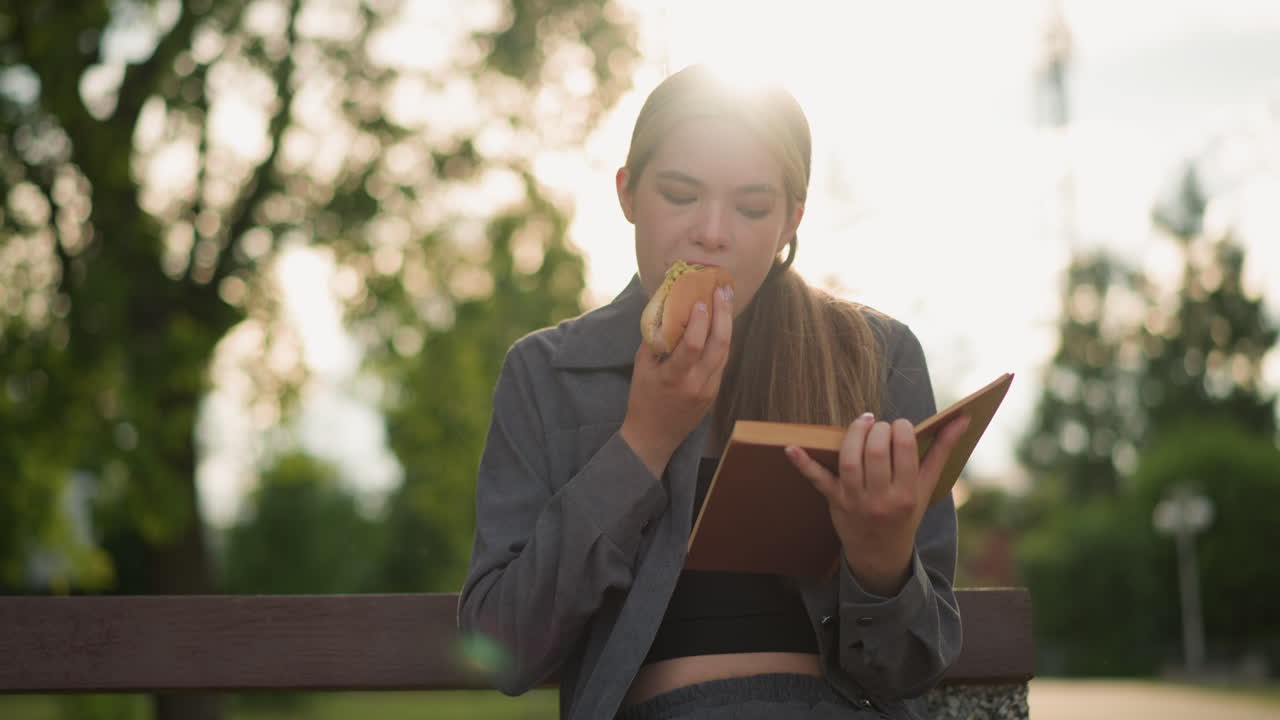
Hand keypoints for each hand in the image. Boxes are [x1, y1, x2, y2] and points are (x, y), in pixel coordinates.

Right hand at [621, 284, 733, 476]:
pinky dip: (722, 341)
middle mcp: (696, 384)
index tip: (700, 300)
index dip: (699, 321)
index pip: (692, 345)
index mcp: (674, 378)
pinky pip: (722, 362)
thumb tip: (665, 312)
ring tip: (726, 301)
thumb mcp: (641, 369)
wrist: (653, 437)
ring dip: (727, 325)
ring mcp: (709, 390)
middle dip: (723, 314)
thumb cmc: (642, 400)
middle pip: (719, 345)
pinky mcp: (714, 394)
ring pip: (725, 352)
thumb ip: (654, 341)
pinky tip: (720, 325)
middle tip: (723, 290)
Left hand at [785, 412, 969, 595]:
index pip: (905, 449)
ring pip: (850, 459)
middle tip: (881, 426)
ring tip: (863, 423)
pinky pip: (817, 480)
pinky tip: (790, 447)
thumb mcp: (927, 487)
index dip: (901, 428)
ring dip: (854, 433)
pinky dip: (803, 464)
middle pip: (877, 451)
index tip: (901, 426)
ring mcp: (855, 500)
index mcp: (908, 493)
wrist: (881, 554)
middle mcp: (881, 498)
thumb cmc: (907, 513)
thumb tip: (961, 419)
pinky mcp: (834, 501)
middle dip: (879, 429)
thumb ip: (942, 450)